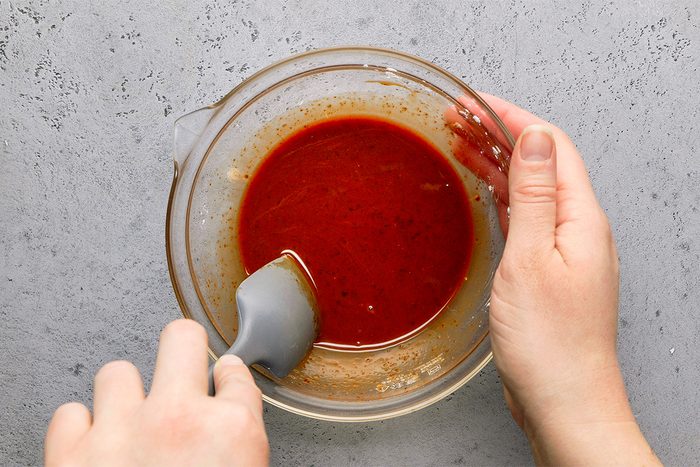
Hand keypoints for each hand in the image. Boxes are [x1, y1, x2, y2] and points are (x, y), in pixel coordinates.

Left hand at [45, 319, 268, 466]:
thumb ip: (242, 437)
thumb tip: (235, 414)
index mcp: (231, 431)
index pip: (238, 375)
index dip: (230, 379)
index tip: (223, 381)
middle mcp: (177, 419)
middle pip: (180, 337)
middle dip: (182, 348)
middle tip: (179, 366)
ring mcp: (120, 432)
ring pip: (116, 373)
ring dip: (124, 395)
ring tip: (129, 421)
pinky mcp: (71, 455)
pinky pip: (68, 416)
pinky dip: (80, 430)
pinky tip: (95, 444)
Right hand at [456, 94, 658, 464]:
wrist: (563, 400)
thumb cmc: (550, 342)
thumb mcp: (531, 259)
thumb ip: (534, 196)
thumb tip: (535, 138)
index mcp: (580, 218)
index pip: (550, 145)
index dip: (512, 117)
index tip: (474, 102)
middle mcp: (577, 228)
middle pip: (539, 163)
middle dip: (498, 134)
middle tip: (456, 120)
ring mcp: (563, 249)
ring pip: (529, 189)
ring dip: (497, 163)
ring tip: (460, 144)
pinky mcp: (547, 269)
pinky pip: (525, 217)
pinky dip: (502, 196)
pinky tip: (484, 190)